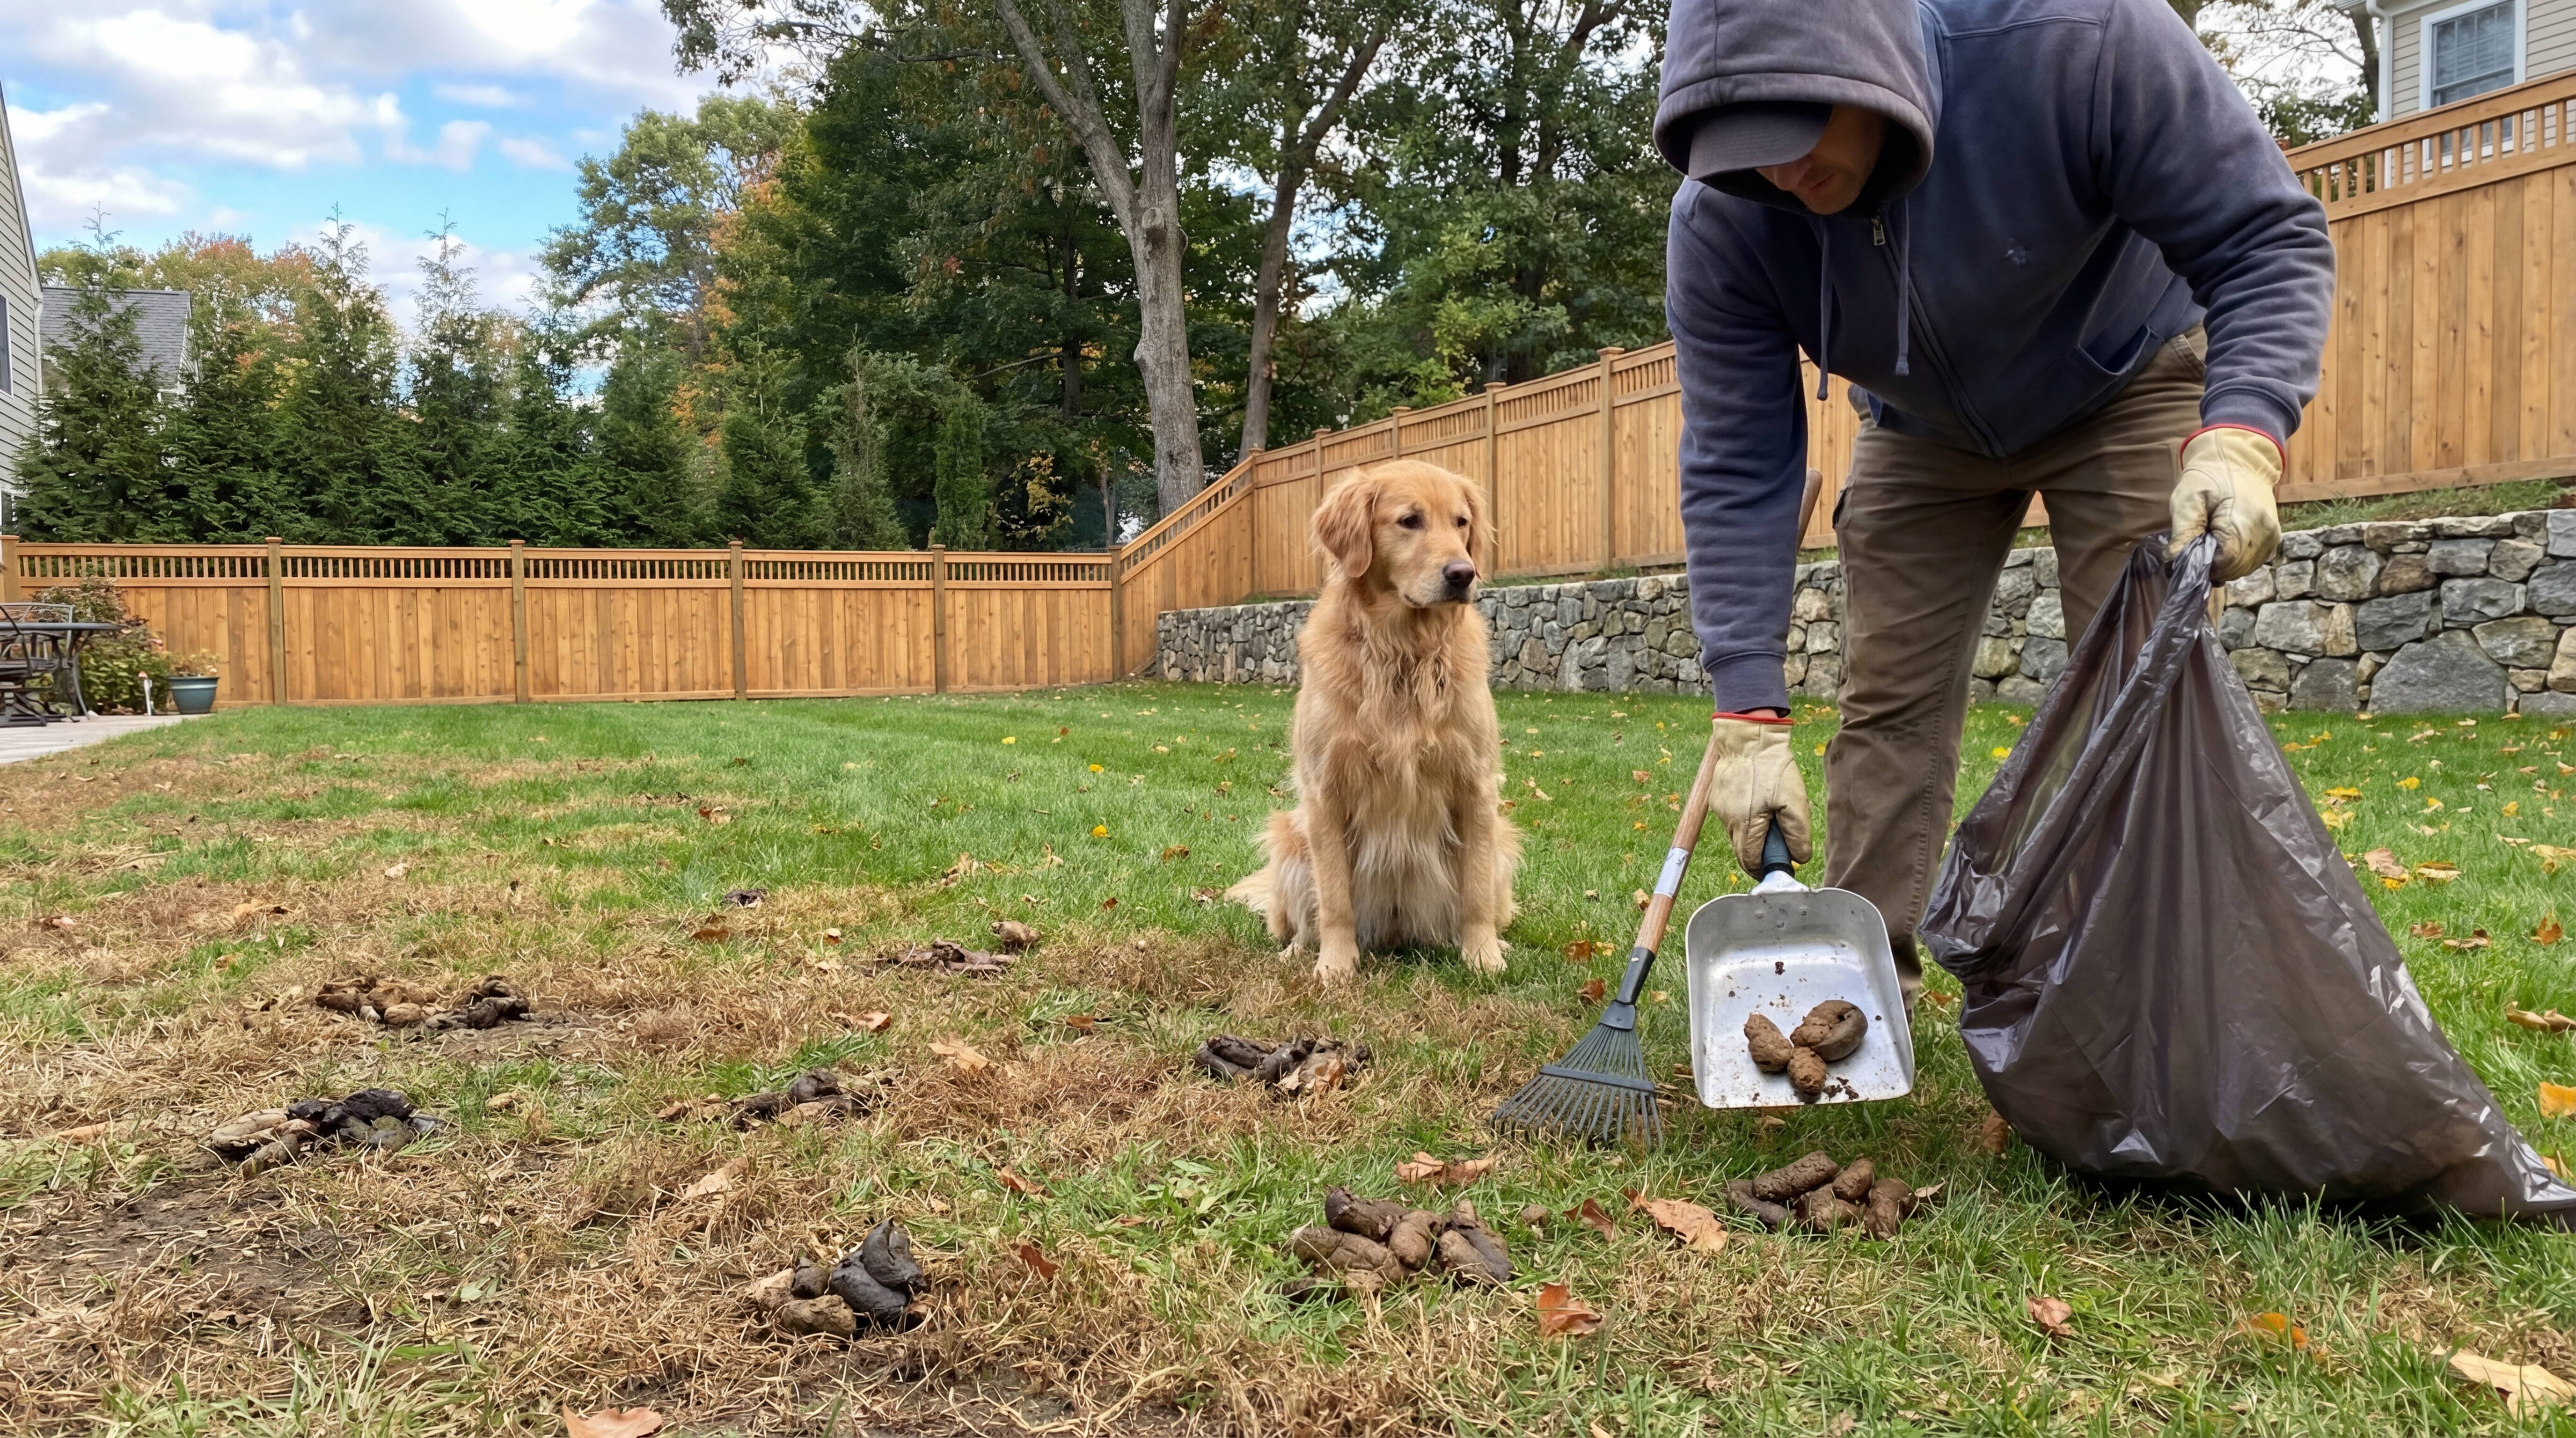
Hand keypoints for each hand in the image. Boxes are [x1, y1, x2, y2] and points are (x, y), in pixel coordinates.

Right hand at [1708, 712, 1812, 870]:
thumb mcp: (1794, 801)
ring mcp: (1718, 809)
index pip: (1749, 861)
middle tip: (1776, 842)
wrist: (1749, 739)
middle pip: (1741, 850)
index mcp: (1745, 825)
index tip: (1776, 865)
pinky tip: (1755, 801)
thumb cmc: (1772, 768)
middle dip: (1758, 853)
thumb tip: (1799, 858)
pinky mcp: (1716, 798)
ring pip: (1735, 833)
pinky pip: (1730, 817)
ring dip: (1750, 833)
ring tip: (1767, 815)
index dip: (1763, 868)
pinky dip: (1743, 818)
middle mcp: (1727, 821)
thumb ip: (1797, 834)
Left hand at [2167, 425, 2281, 582]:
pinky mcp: (2273, 541)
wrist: (2241, 460)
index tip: (2190, 551)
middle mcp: (2265, 535)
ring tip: (2211, 538)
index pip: (2222, 564)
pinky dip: (2234, 560)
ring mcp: (2272, 539)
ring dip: (2222, 563)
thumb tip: (2176, 561)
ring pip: (2242, 570)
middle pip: (2232, 570)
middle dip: (2211, 564)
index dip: (2202, 564)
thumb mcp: (2189, 497)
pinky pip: (2250, 563)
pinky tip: (2223, 542)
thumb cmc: (2210, 476)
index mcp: (2244, 523)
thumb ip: (2183, 531)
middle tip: (2199, 542)